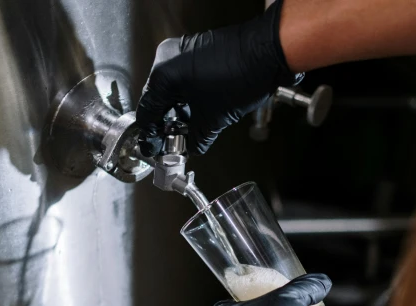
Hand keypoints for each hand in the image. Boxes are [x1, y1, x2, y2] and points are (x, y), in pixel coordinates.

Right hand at [135, 0, 301, 156]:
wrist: (267, 52)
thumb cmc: (242, 75)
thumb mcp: (214, 118)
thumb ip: (197, 137)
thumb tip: (193, 147)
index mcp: (164, 75)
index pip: (148, 111)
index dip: (151, 133)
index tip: (155, 145)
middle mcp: (168, 58)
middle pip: (158, 99)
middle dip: (166, 123)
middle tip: (172, 142)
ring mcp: (181, 51)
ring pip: (171, 89)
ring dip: (178, 111)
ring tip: (188, 130)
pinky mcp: (196, 49)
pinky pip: (183, 78)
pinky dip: (187, 97)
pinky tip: (197, 112)